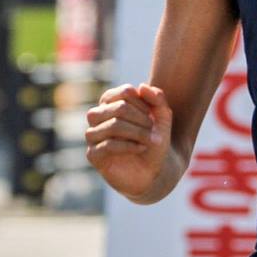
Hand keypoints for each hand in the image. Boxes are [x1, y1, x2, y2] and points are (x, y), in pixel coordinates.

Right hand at [86, 83, 173, 199]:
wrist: (154, 170)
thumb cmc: (154, 139)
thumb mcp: (163, 117)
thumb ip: (157, 98)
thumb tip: (141, 86)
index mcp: (111, 103)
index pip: (124, 92)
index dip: (143, 103)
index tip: (153, 115)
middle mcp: (98, 116)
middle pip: (119, 108)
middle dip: (141, 119)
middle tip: (153, 129)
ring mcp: (93, 136)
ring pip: (113, 125)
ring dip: (137, 132)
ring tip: (149, 139)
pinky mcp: (93, 155)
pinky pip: (107, 145)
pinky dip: (129, 145)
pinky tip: (141, 148)